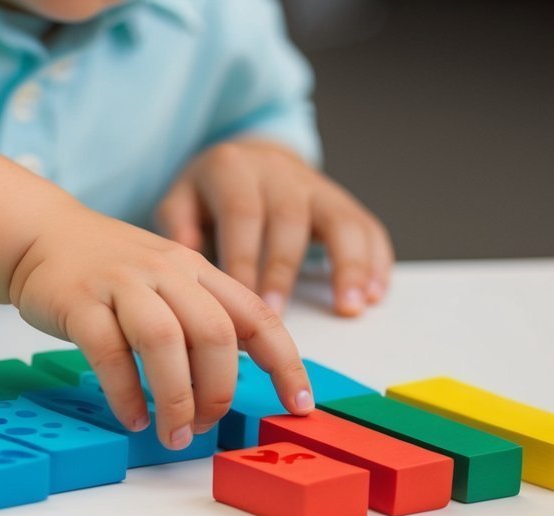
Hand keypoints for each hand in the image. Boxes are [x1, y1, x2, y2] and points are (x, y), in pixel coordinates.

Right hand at [8, 206, 313, 450]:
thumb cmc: (108, 271)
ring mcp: (121, 284)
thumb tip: (232, 376)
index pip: (256, 315)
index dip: (284, 362)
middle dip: (218, 391)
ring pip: (164, 342)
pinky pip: (109, 351)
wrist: (40, 234)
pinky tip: (131, 417)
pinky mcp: (79, 302)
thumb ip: (199, 316)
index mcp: (196, 269)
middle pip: (213, 333)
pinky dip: (124, 392)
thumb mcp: (166, 280)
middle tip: (205, 426)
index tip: (297, 404)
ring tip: (172, 434)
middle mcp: (166, 272)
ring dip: (174, 398)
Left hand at [155, 139, 393, 316]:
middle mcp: (278, 171)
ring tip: (349, 307)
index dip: (245, 258)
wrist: (245, 160)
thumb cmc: (207, 196)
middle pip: (289, 218)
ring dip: (349, 265)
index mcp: (232, 168)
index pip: (242, 213)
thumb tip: (185, 250)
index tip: (242, 301)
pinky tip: (374, 294)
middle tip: (277, 317)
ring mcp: (314, 185)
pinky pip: (366, 226)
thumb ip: (177, 224)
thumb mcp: (179, 199)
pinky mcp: (341, 201)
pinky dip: (375, 260)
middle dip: (284, 270)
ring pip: (340, 219)